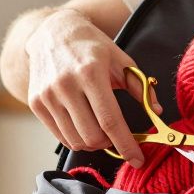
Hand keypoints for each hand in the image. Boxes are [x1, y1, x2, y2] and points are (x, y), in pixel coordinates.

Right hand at [24, 8, 160, 166]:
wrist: (52, 33)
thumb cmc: (91, 47)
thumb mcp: (121, 60)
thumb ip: (140, 87)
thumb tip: (157, 112)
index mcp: (90, 73)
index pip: (110, 120)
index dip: (126, 145)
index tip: (138, 159)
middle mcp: (65, 85)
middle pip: (92, 136)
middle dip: (110, 145)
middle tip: (116, 137)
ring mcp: (47, 95)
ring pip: (75, 141)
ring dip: (93, 144)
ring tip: (99, 130)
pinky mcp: (36, 103)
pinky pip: (60, 136)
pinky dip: (76, 139)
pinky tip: (83, 126)